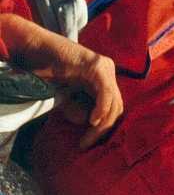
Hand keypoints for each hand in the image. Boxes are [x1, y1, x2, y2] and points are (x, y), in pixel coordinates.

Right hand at [0, 13, 123, 148]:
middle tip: (85, 145)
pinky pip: (105, 91)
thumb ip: (77, 107)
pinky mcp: (97, 66)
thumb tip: (89, 122)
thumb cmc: (47, 71)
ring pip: (113, 101)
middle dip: (103, 129)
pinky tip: (92, 121)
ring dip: (101, 124)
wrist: (37, 49)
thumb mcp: (64, 96)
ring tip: (86, 139)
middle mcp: (108, 72)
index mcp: (104, 79)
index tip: (87, 143)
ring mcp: (105, 67)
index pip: (113, 107)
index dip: (104, 128)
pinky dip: (101, 108)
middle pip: (117, 106)